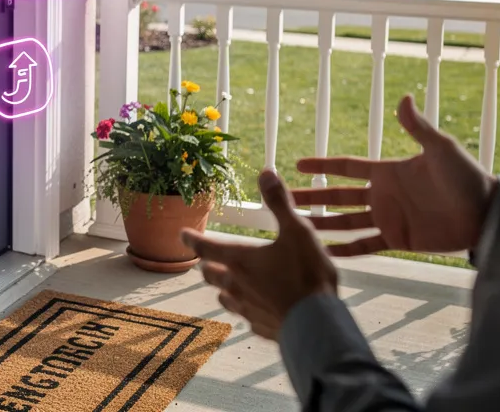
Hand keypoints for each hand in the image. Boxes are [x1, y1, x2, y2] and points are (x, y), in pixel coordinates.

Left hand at [182, 170, 336, 340]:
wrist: (317, 323)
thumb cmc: (306, 274)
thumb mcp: (297, 231)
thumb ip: (280, 203)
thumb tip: (265, 172)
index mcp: (240, 259)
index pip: (205, 247)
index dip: (192, 239)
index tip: (182, 235)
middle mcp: (236, 285)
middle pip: (210, 274)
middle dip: (207, 264)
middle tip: (207, 260)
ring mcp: (247, 309)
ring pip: (224, 297)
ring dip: (223, 288)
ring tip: (228, 283)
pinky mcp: (260, 327)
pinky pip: (245, 317)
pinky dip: (246, 309)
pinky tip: (256, 308)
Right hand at [293, 95, 495, 255]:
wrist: (486, 213)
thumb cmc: (466, 177)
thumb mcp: (441, 149)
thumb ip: (417, 127)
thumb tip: (403, 98)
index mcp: (388, 171)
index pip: (347, 167)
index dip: (322, 166)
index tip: (297, 165)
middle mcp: (383, 195)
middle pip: (338, 195)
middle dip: (312, 196)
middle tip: (283, 199)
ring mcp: (389, 218)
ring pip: (346, 221)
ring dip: (322, 223)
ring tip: (296, 225)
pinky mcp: (399, 240)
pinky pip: (366, 245)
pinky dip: (347, 249)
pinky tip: (326, 253)